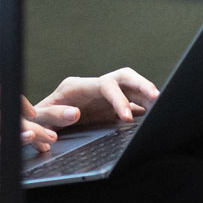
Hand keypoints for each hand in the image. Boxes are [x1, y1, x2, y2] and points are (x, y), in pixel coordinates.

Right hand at [0, 84, 60, 192]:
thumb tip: (4, 136)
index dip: (20, 101)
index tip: (38, 115)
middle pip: (5, 106)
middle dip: (41, 113)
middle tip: (68, 117)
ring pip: (0, 124)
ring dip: (32, 131)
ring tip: (51, 140)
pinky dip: (10, 141)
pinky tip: (26, 141)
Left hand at [35, 67, 158, 127]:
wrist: (39, 124)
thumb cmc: (38, 118)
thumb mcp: (39, 116)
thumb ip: (54, 114)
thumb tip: (76, 114)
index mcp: (77, 86)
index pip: (105, 85)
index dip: (118, 99)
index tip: (126, 118)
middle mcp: (94, 87)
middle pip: (123, 78)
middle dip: (141, 85)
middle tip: (158, 98)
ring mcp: (104, 97)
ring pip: (132, 89)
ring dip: (148, 95)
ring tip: (165, 105)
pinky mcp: (111, 109)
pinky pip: (134, 104)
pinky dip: (146, 109)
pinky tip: (157, 117)